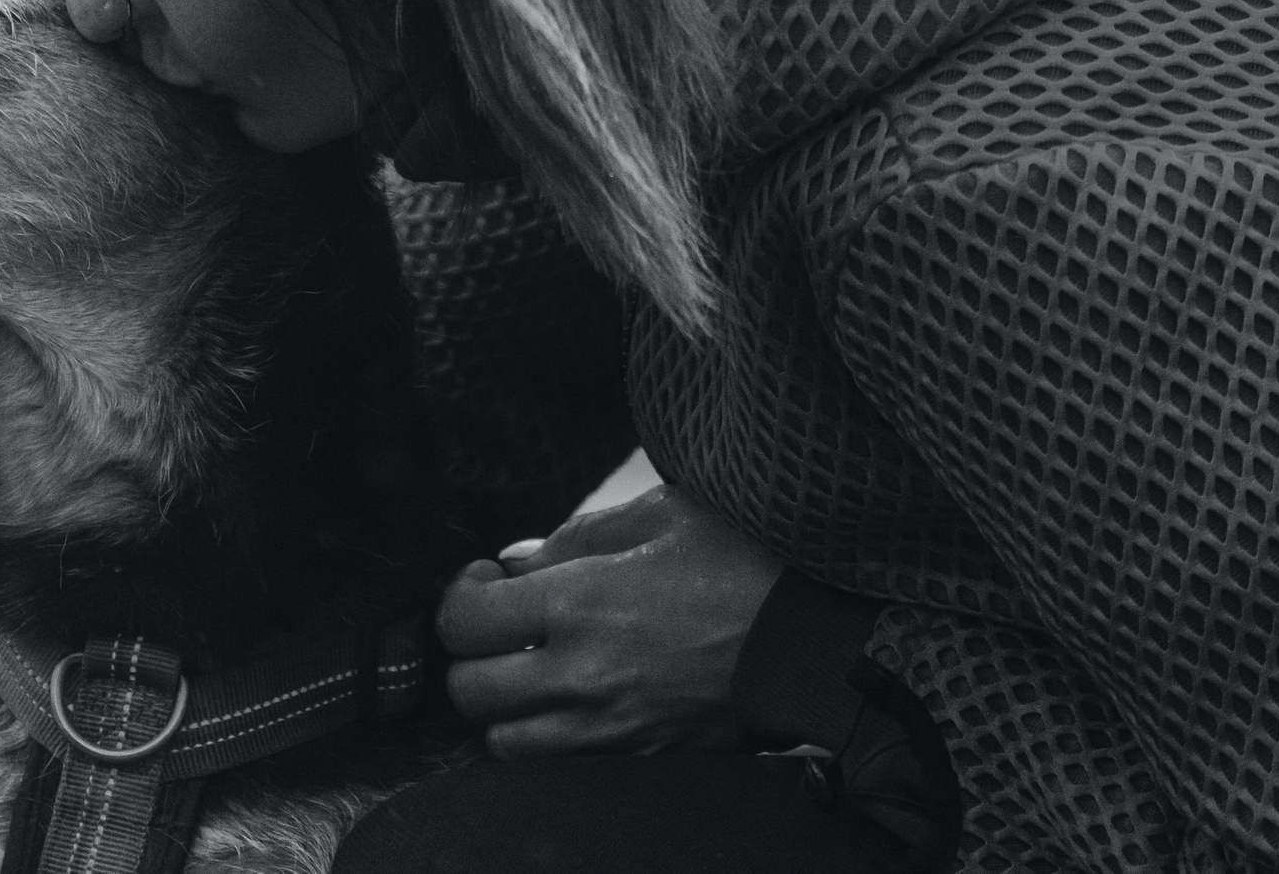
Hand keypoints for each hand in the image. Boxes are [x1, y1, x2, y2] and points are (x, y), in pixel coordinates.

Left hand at [434, 485, 782, 757]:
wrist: (820, 642)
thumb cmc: (748, 564)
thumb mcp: (661, 516)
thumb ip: (576, 536)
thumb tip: (515, 560)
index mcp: (581, 604)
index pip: (463, 622)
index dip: (458, 598)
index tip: (486, 580)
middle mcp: (583, 674)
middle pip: (468, 690)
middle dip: (470, 654)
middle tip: (500, 625)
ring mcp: (611, 726)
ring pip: (503, 740)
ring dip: (502, 705)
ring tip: (530, 668)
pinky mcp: (640, 756)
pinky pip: (557, 762)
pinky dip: (545, 735)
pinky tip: (570, 698)